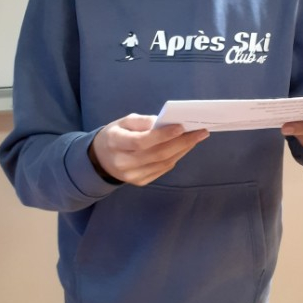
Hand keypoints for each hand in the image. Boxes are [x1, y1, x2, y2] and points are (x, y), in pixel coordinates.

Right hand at [90, 113, 208, 185]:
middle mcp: (123, 163)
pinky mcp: (140, 182)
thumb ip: (143, 121)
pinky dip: (176, 157)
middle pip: (157, 154)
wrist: (101, 159)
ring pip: (163, 163)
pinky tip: (185, 146)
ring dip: (183, 149)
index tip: (181, 126)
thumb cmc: (116, 135)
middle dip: (182, 142)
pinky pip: (163, 169)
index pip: (142, 141)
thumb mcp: (123, 121)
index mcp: (115, 143)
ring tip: (197, 137)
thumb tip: (164, 122)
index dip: (163, 135)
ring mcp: (132, 176)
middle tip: (200, 131)